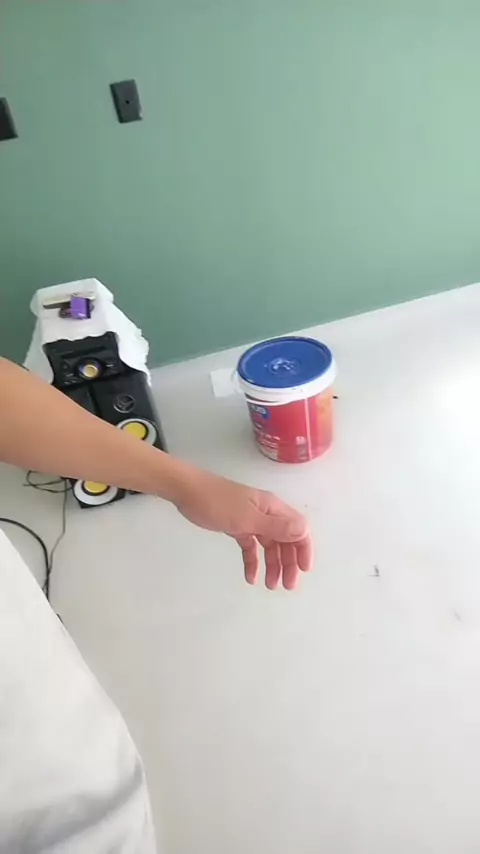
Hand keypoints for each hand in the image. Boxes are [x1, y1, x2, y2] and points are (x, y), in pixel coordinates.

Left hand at [173, 468, 312, 589]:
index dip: (303, 549)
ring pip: (269, 546)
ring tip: (270, 586)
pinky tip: (250, 577)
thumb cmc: (218, 502)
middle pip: (285, 540)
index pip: (298, 529)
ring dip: (272, 565)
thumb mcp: (248, 518)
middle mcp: (265, 514)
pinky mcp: (237, 527)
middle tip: (287, 586)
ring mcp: (251, 520)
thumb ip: (276, 527)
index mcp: (272, 508)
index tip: (303, 570)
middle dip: (289, 563)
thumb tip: (303, 532)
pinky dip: (252, 561)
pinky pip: (250, 547)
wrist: (187, 491)